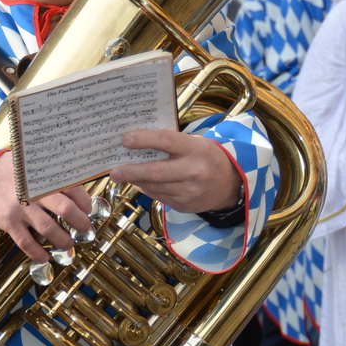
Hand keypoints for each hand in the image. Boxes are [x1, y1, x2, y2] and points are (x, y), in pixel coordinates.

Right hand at [0, 151, 92, 261]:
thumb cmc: (7, 172)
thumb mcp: (29, 165)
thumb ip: (49, 173)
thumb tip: (75, 188)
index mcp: (41, 176)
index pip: (72, 188)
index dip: (84, 202)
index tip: (87, 209)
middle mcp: (33, 192)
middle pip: (65, 210)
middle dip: (80, 223)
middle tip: (85, 229)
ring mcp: (20, 209)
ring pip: (49, 229)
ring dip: (63, 240)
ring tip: (68, 245)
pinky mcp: (8, 222)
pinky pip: (26, 242)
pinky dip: (37, 253)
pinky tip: (44, 258)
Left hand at [111, 128, 242, 213]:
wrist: (230, 185)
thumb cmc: (207, 158)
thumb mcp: (195, 144)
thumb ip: (171, 144)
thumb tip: (138, 144)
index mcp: (196, 149)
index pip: (166, 141)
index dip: (144, 140)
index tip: (126, 140)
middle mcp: (193, 171)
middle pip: (156, 171)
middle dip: (132, 171)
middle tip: (114, 171)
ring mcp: (189, 191)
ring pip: (154, 187)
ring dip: (136, 181)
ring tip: (122, 175)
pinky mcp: (184, 205)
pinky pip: (159, 196)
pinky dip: (147, 189)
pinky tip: (140, 183)